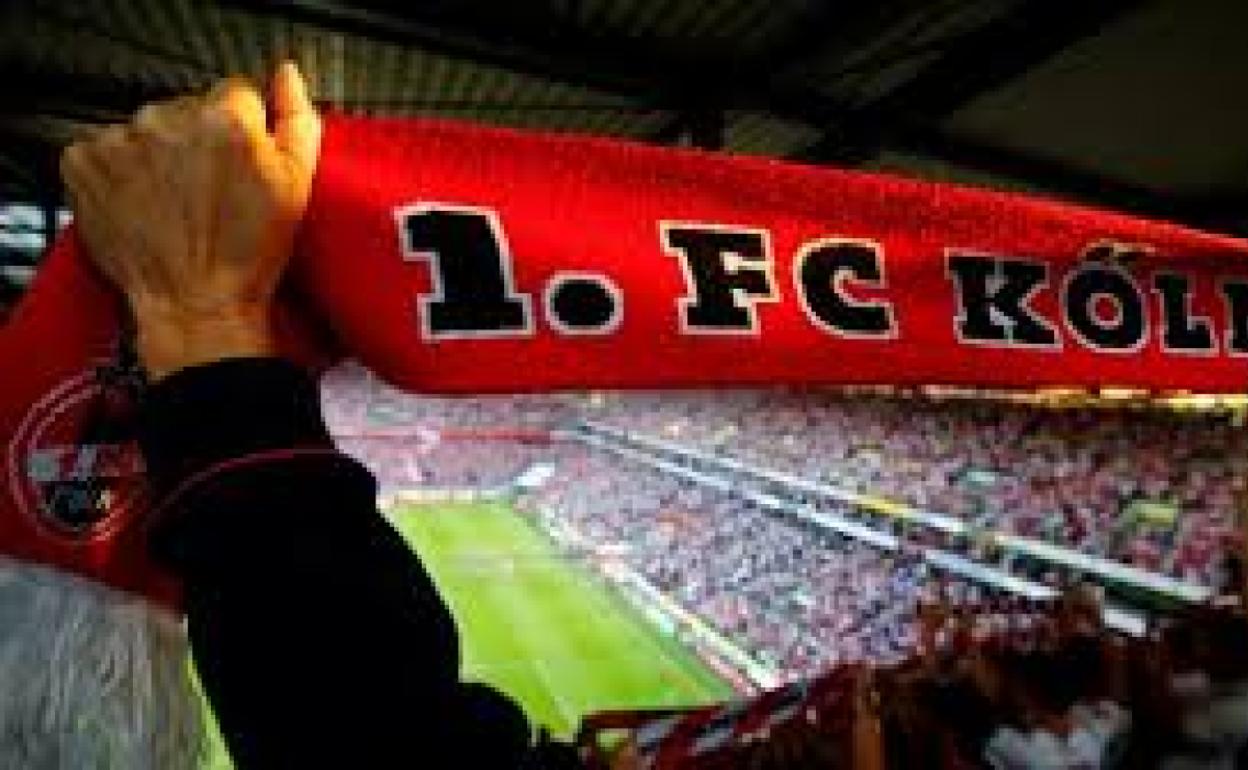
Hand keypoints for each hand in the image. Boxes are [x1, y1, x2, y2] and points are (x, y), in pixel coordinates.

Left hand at [61, 62, 320, 379]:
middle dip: (198, 142)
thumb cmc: (249, 255)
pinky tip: (141, 204)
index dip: (243, 132)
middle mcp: (170, 121)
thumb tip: (286, 77)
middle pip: (189, 110)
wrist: (198, 307)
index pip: (236, 94)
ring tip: (175, 203)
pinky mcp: (85, 163)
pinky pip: (103, 150)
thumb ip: (298, 120)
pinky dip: (117, 173)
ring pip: (146, 130)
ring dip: (157, 156)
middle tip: (209, 193)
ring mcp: (122, 141)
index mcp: (227, 121)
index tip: (239, 166)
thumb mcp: (298, 186)